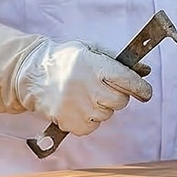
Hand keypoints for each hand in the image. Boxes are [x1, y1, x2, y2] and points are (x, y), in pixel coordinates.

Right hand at [14, 38, 152, 135]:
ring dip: (100, 107)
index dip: (140, 88)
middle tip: (103, 89)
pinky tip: (76, 107)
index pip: (128, 80)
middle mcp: (88, 86)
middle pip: (120, 101)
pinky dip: (88, 120)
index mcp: (95, 65)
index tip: (145, 92)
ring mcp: (78, 106)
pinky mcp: (70, 122)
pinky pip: (92, 126)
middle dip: (117, 96)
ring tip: (83, 95)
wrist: (31, 74)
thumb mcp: (89, 50)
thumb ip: (117, 60)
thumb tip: (145, 70)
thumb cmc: (64, 60)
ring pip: (106, 114)